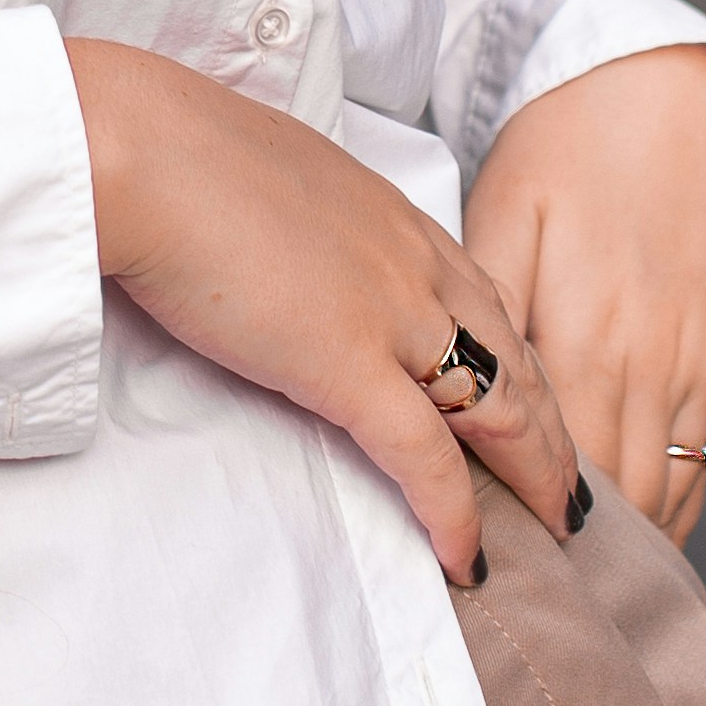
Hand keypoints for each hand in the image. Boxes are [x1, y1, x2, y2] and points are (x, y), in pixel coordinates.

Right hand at [67, 38, 588, 586]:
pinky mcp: (348, 364)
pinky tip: (469, 559)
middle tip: (568, 481)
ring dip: (533, 471)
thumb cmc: (169, 153)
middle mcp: (410, 259)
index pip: (480, 294)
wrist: (137, 146)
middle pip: (514, 354)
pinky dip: (454, 514)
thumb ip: (291, 223)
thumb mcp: (259, 179)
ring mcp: (389, 311)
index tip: (527, 397)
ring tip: (553, 525)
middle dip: (550, 423)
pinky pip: (425, 457)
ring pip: (498, 404)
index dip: (512, 354)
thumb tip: (271, 250)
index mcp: (387, 213)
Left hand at [461, 51, 705, 545]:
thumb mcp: (507, 216)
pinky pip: (702, 461)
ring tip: (574, 591)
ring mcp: (696, 364)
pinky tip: (638, 537)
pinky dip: (672, 507)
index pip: (553, 468)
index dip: (520, 526)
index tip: (486, 568)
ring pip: (666, 492)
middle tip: (524, 599)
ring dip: (625, 544)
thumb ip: (491, 315)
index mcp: (586, 334)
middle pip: (612, 498)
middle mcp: (651, 364)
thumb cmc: (567, 143)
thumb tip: (463, 396)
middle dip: (568, 553)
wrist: (666, 85)